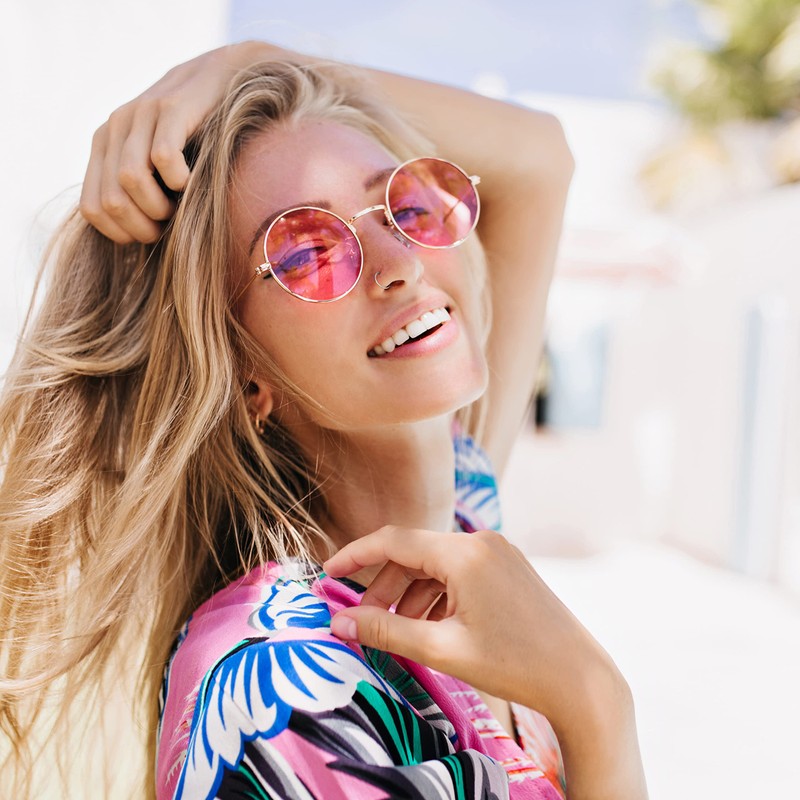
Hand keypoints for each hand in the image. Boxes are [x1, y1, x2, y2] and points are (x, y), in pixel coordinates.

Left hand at [79, 41, 286, 243]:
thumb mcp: (156, 162)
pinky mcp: (170, 108)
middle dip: (144, 226)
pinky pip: (163, 158)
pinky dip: (179, 181)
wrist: (224, 79)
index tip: (152, 233)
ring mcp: (140, 115)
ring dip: (160, 207)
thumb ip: (137, 189)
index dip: (122, 234)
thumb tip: (131, 236)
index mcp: (103, 146)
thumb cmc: (196, 135)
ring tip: (180, 205)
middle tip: (170, 224)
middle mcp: (114, 128)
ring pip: (130, 180)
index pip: (92, 209)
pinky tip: (192, 180)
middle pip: (111, 201)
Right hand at [324, 526, 611, 713]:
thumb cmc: (514, 664)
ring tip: (398, 630)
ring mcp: (499, 553)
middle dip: (384, 584)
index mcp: (464, 553)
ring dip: (410, 593)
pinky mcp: (508, 567)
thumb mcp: (442, 649)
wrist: (579, 679)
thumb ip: (386, 630)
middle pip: (415, 553)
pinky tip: (430, 625)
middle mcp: (482, 542)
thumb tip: (339, 622)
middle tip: (363, 620)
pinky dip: (437, 595)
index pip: (394, 541)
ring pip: (437, 564)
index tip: (327, 573)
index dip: (356, 555)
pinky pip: (459, 572)